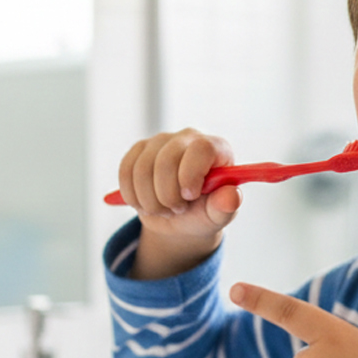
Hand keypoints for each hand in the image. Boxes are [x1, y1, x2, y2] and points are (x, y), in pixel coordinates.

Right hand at [118, 129, 241, 278]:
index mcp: (216, 148)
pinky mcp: (139, 149)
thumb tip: (232, 196)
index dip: (191, 174)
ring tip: (163, 210)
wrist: (181, 220)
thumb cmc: (204, 213)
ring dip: (149, 200)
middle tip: (177, 210)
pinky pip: (126, 172)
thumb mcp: (217, 215)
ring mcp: (162, 141)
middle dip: (167, 196)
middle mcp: (189, 138)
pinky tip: (146, 203)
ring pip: (142, 169)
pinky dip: (133, 196)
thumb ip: (226, 206)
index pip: (201, 149)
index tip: (189, 196)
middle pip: (166, 160)